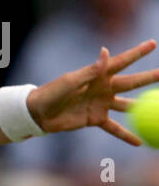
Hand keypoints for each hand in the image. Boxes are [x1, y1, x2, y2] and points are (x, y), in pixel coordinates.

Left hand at [27, 39, 157, 142]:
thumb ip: (90, 70)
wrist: (38, 113)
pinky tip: (139, 142)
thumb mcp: (70, 81)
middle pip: (132, 83)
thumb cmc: (51, 93)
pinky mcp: (96, 119)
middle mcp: (104, 88)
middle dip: (150, 78)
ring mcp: (102, 104)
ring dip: (144, 108)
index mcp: (98, 76)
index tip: (152, 43)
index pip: (122, 62)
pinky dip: (126, 135)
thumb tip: (106, 52)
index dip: (138, 53)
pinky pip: (114, 128)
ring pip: (128, 106)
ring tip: (158, 112)